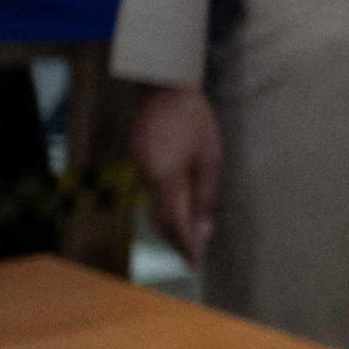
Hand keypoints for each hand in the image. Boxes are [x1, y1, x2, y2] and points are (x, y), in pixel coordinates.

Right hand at [131, 83, 224, 264]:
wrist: (165, 85)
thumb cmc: (195, 119)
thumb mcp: (210, 158)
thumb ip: (207, 195)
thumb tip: (206, 228)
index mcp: (165, 175)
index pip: (173, 222)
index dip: (185, 245)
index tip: (195, 263)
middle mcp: (146, 174)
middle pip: (159, 218)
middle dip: (176, 240)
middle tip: (192, 257)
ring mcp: (138, 165)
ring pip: (152, 204)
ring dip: (171, 222)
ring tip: (190, 238)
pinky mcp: (137, 156)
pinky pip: (150, 187)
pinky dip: (164, 202)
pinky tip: (179, 206)